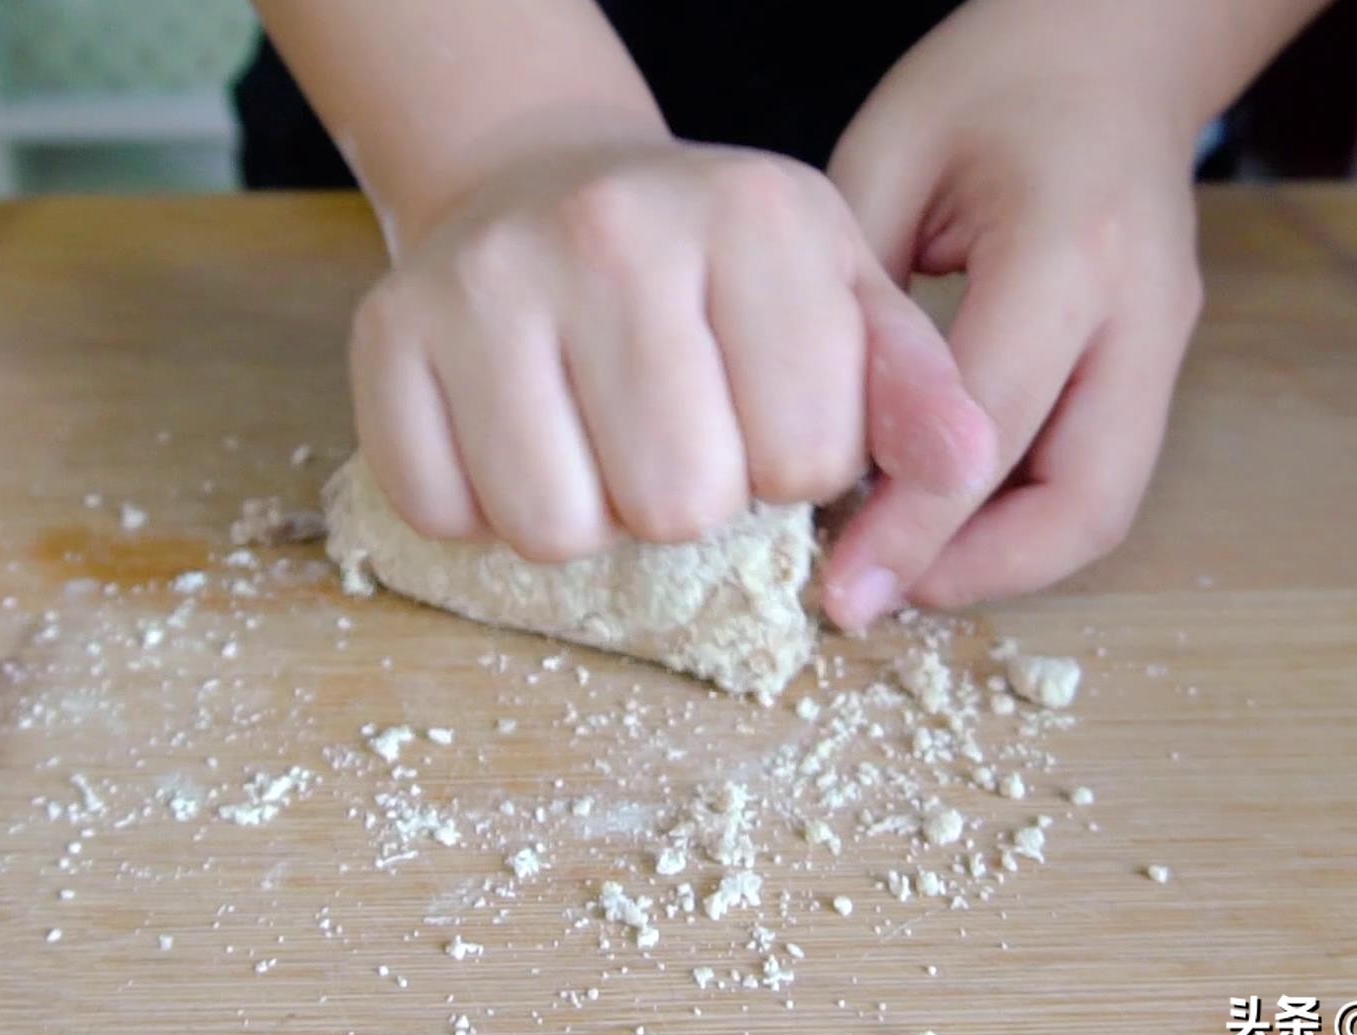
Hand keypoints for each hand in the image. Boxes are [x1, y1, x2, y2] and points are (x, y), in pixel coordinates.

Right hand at [350, 140, 990, 560]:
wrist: (545, 183)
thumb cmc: (711, 264)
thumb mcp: (836, 292)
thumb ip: (911, 385)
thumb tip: (969, 466)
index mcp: (754, 215)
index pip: (804, 461)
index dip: (790, 469)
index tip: (763, 413)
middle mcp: (611, 231)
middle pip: (675, 505)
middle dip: (690, 501)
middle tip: (673, 432)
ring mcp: (485, 280)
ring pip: (555, 530)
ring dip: (587, 518)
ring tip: (597, 439)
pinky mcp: (386, 334)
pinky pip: (443, 514)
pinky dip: (482, 508)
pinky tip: (515, 436)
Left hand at [821, 7, 1207, 628]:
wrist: (1112, 48)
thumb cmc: (988, 85)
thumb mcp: (884, 164)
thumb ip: (857, 307)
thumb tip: (810, 450)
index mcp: (1068, 247)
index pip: (991, 427)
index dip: (912, 525)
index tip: (838, 588)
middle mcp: (1140, 311)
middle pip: (1085, 502)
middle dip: (974, 574)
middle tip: (872, 598)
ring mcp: (1165, 341)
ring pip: (1104, 506)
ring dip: (1001, 560)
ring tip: (898, 573)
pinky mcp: (1158, 362)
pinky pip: (1099, 476)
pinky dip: (1021, 521)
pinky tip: (941, 523)